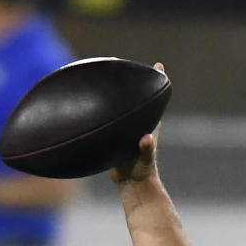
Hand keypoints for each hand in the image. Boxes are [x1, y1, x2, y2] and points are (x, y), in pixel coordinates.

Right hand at [110, 62, 164, 184]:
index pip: (154, 100)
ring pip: (119, 106)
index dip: (158, 82)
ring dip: (113, 93)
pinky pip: (106, 117)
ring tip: (102, 75)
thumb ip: (147, 150)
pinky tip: (86, 102)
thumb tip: (146, 139)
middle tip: (121, 62)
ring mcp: (124, 128)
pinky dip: (99, 109)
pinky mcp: (112, 135)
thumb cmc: (142, 171)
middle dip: (132, 80)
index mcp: (148, 124)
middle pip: (136, 98)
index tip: (159, 65)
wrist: (131, 183)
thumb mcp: (145, 161)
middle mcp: (137, 122)